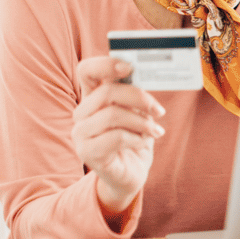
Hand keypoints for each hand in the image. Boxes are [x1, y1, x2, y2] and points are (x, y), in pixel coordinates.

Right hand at [71, 56, 165, 218]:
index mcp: (93, 97)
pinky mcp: (88, 153)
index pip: (87, 70)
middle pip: (107, 91)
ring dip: (141, 122)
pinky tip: (143, 142)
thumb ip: (135, 95)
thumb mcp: (137, 112)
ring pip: (113, 114)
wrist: (130, 174)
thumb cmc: (134, 139)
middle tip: (159, 111)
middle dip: (139, 98)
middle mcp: (82, 113)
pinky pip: (116, 137)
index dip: (106, 64)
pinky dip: (137, 138)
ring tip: (155, 131)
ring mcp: (81, 133)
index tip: (129, 67)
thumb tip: (147, 75)